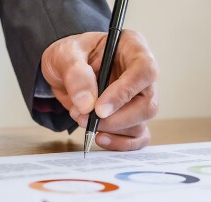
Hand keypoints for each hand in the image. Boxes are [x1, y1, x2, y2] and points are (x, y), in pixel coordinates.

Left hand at [41, 30, 158, 150]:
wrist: (62, 70)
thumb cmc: (70, 54)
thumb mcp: (65, 54)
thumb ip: (75, 74)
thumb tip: (87, 104)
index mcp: (132, 48)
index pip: (144, 71)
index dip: (124, 92)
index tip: (100, 109)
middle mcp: (141, 74)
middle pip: (147, 103)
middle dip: (117, 119)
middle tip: (88, 120)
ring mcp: (139, 98)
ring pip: (141, 122)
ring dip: (111, 129)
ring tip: (82, 120)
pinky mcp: (131, 117)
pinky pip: (136, 137)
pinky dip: (120, 143)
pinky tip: (100, 138)